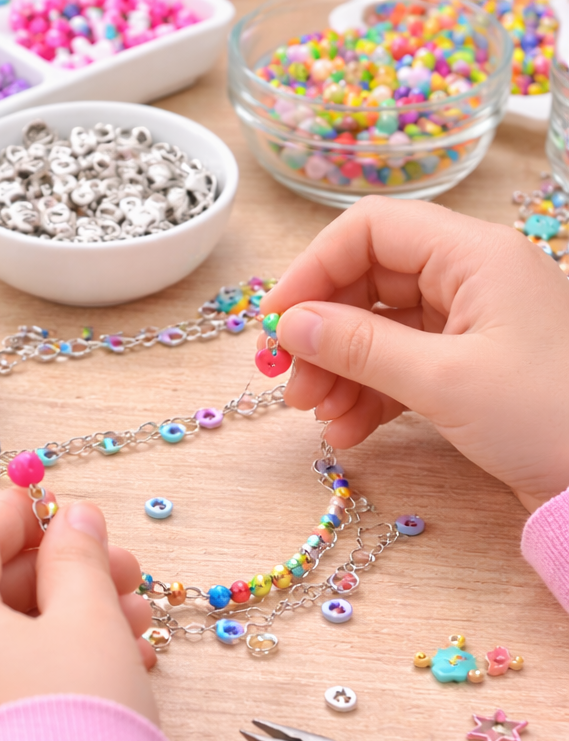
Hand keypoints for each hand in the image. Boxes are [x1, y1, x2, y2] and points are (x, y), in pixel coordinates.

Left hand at [0, 489, 156, 740]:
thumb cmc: (75, 724)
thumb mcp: (88, 622)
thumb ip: (79, 560)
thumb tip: (75, 520)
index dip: (24, 513)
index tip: (65, 503)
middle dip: (60, 574)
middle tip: (125, 571)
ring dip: (59, 620)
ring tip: (133, 621)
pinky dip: (35, 664)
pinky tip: (101, 663)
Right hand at [261, 197, 568, 511]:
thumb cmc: (548, 416)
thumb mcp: (443, 380)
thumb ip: (359, 346)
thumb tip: (289, 325)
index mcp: (473, 256)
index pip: (369, 231)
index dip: (312, 271)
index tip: (276, 324)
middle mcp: (470, 280)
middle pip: (367, 283)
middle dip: (321, 334)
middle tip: (289, 384)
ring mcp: (470, 326)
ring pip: (378, 330)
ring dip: (338, 371)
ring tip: (315, 416)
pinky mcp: (470, 369)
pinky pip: (400, 368)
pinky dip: (366, 396)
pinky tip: (346, 432)